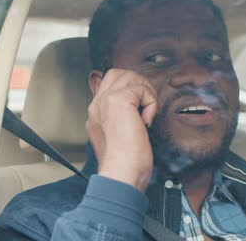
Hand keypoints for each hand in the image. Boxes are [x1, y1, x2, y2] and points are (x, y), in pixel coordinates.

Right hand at [86, 69, 157, 191]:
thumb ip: (119, 119)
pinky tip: (146, 120)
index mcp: (95, 112)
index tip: (139, 110)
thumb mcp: (116, 137)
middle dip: (138, 84)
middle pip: (118, 73)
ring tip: (146, 115)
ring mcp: (106, 100)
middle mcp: (97, 104)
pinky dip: (151, 103)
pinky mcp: (119, 100)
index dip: (130, 89)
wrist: (120, 173)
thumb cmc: (123, 164)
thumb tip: (138, 109)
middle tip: (146, 106)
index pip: (110, 83)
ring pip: (132, 78)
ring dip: (146, 94)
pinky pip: (142, 89)